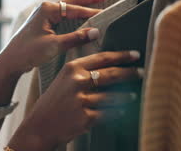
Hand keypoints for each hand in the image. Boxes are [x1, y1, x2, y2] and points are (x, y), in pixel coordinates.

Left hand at [0, 0, 109, 73]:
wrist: (11, 61)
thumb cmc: (28, 52)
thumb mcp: (53, 45)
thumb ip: (75, 38)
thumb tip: (96, 32)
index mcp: (47, 9)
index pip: (74, 9)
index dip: (92, 12)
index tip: (108, 14)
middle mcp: (46, 8)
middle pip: (73, 2)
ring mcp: (45, 15)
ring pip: (69, 8)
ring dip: (84, 5)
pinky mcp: (45, 23)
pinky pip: (64, 16)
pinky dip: (76, 14)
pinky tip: (84, 14)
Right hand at [9, 51, 141, 150]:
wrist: (40, 125)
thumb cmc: (54, 101)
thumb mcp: (63, 79)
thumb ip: (82, 70)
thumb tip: (109, 65)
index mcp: (72, 68)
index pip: (102, 58)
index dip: (121, 56)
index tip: (135, 54)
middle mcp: (77, 81)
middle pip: (111, 74)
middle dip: (129, 73)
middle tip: (141, 73)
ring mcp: (81, 100)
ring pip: (112, 96)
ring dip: (126, 96)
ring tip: (132, 96)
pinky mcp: (85, 117)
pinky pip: (108, 113)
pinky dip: (116, 112)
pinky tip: (121, 111)